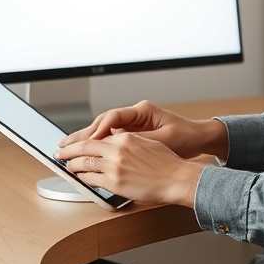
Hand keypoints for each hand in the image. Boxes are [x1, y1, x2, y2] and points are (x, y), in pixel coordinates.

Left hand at [55, 132, 202, 205]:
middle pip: (85, 148)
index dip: (81, 141)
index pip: (95, 138)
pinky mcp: (115, 183)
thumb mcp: (146, 143)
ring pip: (85, 164)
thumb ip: (128, 142)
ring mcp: (115, 167)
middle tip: (59, 153)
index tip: (73, 143)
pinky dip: (83, 179)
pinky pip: (92, 180)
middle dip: (68, 151)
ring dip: (73, 165)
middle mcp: (117, 150)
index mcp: (125, 138)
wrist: (177, 178)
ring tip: (67, 166)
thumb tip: (114, 144)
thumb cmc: (167, 163)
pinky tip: (80, 178)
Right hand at [59, 100, 227, 160]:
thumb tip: (114, 148)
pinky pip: (110, 137)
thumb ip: (137, 144)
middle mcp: (135, 114)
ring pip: (103, 130)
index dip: (98, 130)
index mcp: (142, 111)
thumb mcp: (161, 142)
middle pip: (103, 122)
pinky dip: (97, 145)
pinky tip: (84, 153)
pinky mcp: (133, 133)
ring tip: (67, 148)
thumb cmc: (185, 138)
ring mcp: (133, 123)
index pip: (113, 117)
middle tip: (64, 145)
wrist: (199, 139)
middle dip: (83, 134)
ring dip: (86, 140)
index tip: (88, 142)